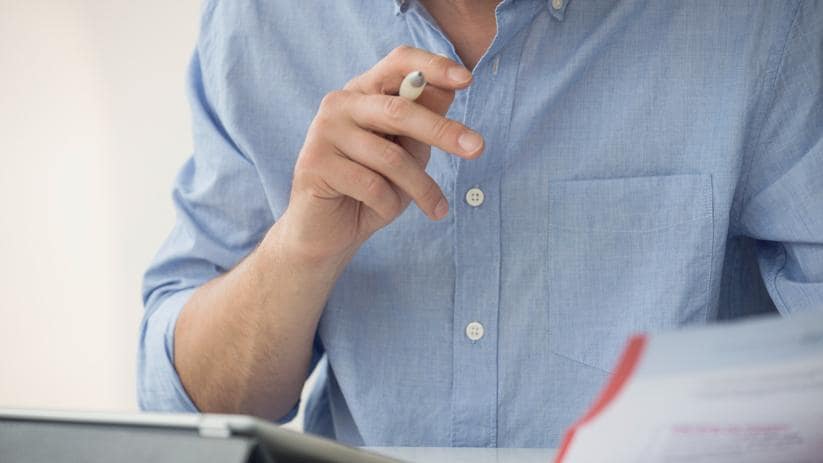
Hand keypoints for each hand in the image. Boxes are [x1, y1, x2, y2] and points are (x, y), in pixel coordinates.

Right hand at [274, 46, 483, 263]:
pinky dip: (389, 205)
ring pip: (391, 157)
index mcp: (364, 92)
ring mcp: (323, 132)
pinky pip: (372, 186)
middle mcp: (340, 104)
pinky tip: (384, 212)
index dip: (433, 67)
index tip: (467, 80)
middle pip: (399, 109)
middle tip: (477, 148)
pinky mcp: (315, 165)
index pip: (398, 63)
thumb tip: (449, 90)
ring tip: (437, 208)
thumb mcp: (407, 153)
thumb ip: (423, 122)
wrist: (327, 234)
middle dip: (442, 130)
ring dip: (422, 188)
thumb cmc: (372, 190)